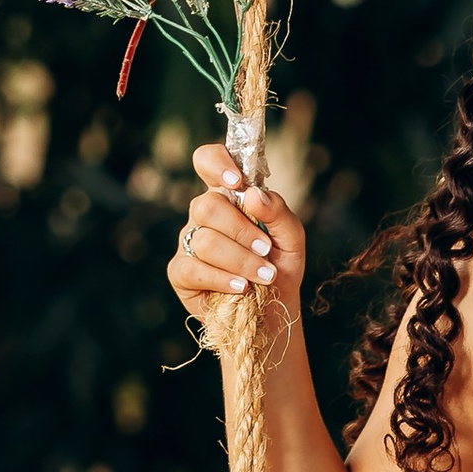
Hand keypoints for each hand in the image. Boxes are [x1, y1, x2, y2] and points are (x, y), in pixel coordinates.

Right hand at [169, 139, 307, 328]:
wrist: (273, 310)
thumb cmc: (279, 266)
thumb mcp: (292, 238)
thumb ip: (279, 212)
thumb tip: (254, 194)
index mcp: (228, 196)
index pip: (208, 161)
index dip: (216, 163)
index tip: (237, 182)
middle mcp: (204, 215)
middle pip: (206, 205)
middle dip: (241, 230)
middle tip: (266, 249)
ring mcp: (188, 243)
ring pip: (204, 240)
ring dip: (240, 260)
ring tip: (264, 276)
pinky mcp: (180, 273)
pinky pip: (193, 268)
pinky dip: (221, 278)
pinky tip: (241, 287)